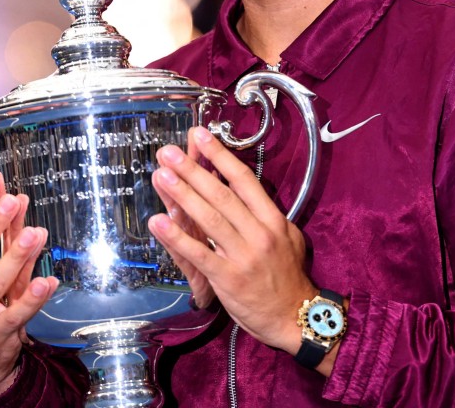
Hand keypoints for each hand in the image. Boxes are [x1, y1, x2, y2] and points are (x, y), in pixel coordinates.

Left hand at [148, 127, 315, 353]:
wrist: (295, 317)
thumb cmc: (288, 274)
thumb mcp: (288, 236)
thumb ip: (266, 212)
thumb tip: (243, 187)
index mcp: (272, 219)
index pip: (243, 180)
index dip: (220, 156)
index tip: (200, 136)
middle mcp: (258, 232)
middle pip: (220, 195)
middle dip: (192, 170)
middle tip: (168, 152)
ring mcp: (242, 255)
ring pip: (208, 219)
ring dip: (182, 194)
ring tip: (161, 175)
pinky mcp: (227, 279)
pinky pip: (198, 253)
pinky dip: (177, 237)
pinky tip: (159, 221)